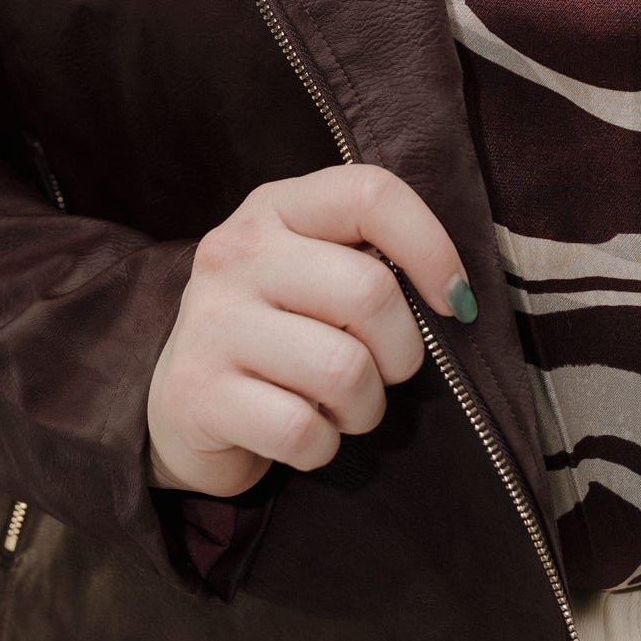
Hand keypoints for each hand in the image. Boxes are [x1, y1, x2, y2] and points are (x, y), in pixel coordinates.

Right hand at [146, 164, 475, 496]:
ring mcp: (210, 321)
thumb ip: (371, 259)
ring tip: (339, 405)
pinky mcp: (196, 392)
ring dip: (364, 407)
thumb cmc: (280, 333)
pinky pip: (302, 430)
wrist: (184, 402)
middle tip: (381, 371)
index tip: (453, 302)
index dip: (431, 248)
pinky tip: (302, 432)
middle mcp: (235, 252)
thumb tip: (455, 298)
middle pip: (369, 292)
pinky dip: (321, 447)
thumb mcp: (314, 271)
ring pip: (344, 369)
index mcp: (274, 208)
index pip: (370, 194)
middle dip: (401, 353)